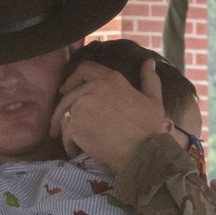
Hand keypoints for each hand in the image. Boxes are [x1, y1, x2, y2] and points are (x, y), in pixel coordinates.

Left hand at [50, 59, 171, 170]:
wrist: (140, 152)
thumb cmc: (149, 128)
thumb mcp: (153, 100)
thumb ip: (149, 79)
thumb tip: (149, 62)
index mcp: (110, 80)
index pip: (84, 69)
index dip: (73, 78)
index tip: (66, 88)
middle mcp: (92, 89)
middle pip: (68, 95)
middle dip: (63, 108)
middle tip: (62, 121)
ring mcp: (80, 108)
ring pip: (64, 114)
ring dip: (64, 126)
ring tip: (70, 139)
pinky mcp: (74, 127)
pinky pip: (65, 133)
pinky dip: (68, 143)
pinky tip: (74, 150)